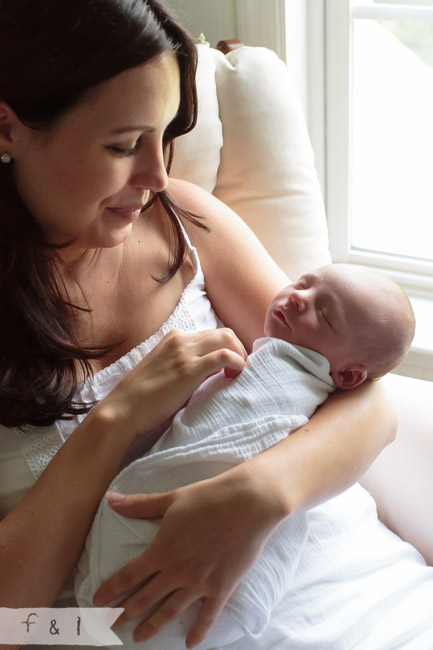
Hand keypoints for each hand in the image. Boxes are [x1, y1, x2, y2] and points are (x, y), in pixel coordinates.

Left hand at [92, 470, 280, 646]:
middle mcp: (177, 571)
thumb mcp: (171, 499)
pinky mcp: (221, 588)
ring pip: (170, 611)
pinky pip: (207, 616)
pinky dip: (198, 632)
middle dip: (124, 613)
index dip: (111, 589)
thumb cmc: (208, 497)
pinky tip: (190, 644)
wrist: (247, 503)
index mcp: (162, 550)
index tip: (97, 600)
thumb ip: (140, 505)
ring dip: (152, 626)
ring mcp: (199, 583)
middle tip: (110, 625)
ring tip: (139, 638)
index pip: (128, 575)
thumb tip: (110, 499)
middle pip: (144, 598)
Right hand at [96, 328, 246, 436]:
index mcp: (173, 337)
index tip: (231, 364)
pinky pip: (224, 356)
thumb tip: (212, 369)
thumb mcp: (165, 369)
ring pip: (227, 339)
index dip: (226, 347)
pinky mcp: (189, 369)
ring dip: (239, 355)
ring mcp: (185, 353)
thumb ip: (185, 363)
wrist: (124, 408)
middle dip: (237, 348)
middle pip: (223, 333)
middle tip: (239, 369)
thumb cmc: (143, 395)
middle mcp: (180, 339)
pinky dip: (237, 363)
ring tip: (237, 374)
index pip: (210, 333)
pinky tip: (236, 375)